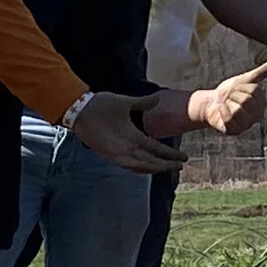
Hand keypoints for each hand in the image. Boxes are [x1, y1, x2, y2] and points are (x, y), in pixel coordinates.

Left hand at [71, 91, 189, 173]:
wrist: (82, 107)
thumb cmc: (102, 105)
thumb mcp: (127, 103)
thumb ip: (142, 103)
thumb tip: (158, 98)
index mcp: (133, 135)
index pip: (155, 148)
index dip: (168, 153)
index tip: (183, 156)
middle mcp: (128, 146)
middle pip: (151, 158)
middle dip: (167, 162)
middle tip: (183, 165)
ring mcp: (119, 151)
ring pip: (141, 163)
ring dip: (156, 166)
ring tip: (170, 168)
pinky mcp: (109, 153)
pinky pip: (126, 163)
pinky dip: (138, 166)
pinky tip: (150, 167)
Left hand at [188, 61, 266, 135]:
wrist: (211, 102)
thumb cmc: (229, 91)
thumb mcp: (243, 80)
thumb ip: (258, 73)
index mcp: (261, 103)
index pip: (254, 90)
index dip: (242, 86)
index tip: (237, 88)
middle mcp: (256, 116)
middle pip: (246, 100)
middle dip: (234, 94)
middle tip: (230, 97)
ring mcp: (246, 125)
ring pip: (237, 110)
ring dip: (228, 103)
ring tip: (227, 104)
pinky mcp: (234, 131)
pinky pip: (228, 119)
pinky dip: (222, 111)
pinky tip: (222, 111)